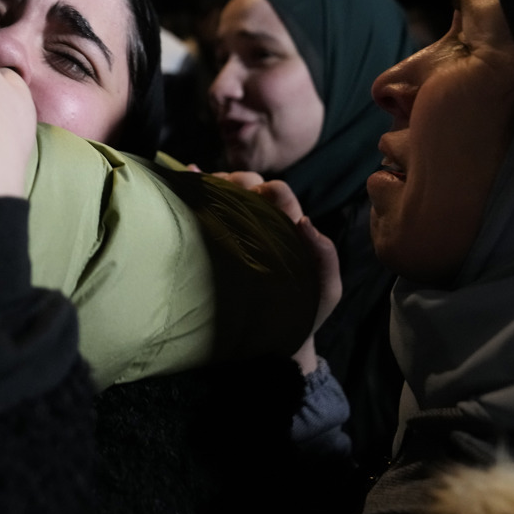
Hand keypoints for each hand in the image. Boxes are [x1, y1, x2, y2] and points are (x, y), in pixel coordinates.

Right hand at [205, 175, 341, 373]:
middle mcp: (263, 223)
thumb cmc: (305, 312)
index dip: (268, 188)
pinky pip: (207, 207)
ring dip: (216, 182)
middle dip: (236, 180)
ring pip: (227, 193)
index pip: (279, 194)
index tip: (257, 195)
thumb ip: (325, 257)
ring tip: (201, 182)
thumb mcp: (325, 290)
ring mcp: (238, 232)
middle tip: (223, 187)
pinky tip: (187, 173)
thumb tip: (304, 221)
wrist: (277, 341)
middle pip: (249, 186)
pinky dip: (196, 184)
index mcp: (289, 227)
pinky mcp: (217, 242)